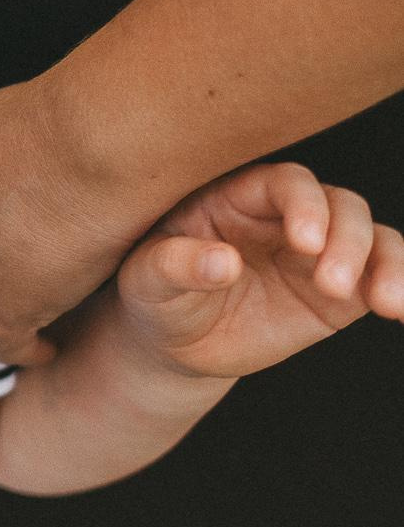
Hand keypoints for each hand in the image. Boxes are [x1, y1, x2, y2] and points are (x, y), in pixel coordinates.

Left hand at [114, 163, 403, 379]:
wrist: (175, 343)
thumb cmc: (156, 295)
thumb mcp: (147, 282)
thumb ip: (175, 266)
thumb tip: (222, 260)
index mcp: (237, 197)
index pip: (285, 183)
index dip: (303, 205)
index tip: (305, 243)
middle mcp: (286, 216)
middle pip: (340, 204)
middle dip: (347, 239)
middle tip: (330, 283)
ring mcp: (319, 251)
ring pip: (372, 237)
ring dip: (386, 263)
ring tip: (382, 301)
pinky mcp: (341, 291)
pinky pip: (383, 276)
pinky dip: (400, 285)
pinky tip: (399, 309)